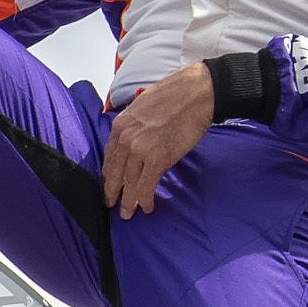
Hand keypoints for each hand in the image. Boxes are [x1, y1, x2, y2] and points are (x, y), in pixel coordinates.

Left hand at [99, 63, 213, 216]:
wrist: (198, 93)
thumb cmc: (177, 96)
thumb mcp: (144, 107)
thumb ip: (135, 125)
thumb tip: (137, 138)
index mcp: (121, 124)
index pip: (109, 155)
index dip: (109, 173)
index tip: (110, 183)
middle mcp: (125, 137)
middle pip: (114, 172)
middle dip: (112, 191)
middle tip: (111, 203)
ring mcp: (140, 149)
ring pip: (128, 183)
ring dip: (128, 201)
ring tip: (128, 213)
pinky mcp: (157, 159)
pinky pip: (146, 186)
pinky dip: (145, 199)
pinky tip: (146, 207)